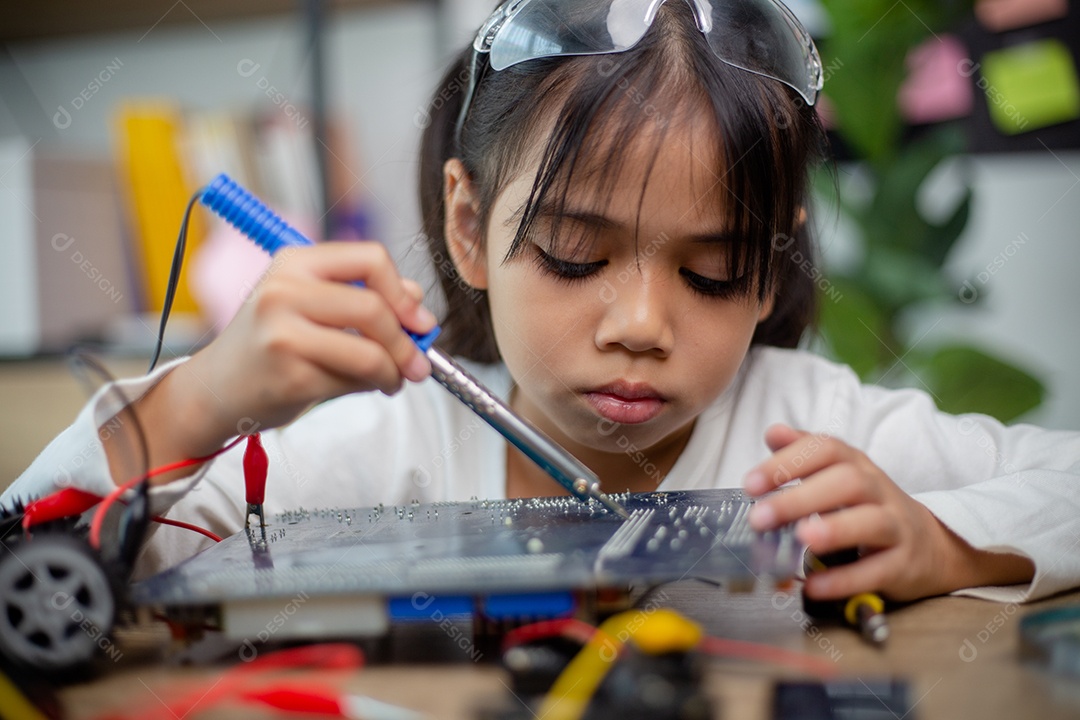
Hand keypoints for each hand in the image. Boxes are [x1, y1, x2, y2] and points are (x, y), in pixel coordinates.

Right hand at [190, 241, 436, 432]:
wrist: (214, 389)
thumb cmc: (269, 344)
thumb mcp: (306, 303)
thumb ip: (361, 294)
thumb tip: (417, 300)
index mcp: (294, 262)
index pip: (371, 258)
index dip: (403, 292)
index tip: (418, 319)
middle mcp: (284, 291)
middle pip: (375, 308)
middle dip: (407, 342)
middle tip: (418, 363)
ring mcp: (283, 334)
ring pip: (370, 352)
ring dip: (395, 371)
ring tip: (394, 379)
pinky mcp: (289, 376)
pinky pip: (353, 382)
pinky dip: (373, 387)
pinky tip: (369, 388)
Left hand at [741, 424, 978, 601]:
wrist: (930, 546)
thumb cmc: (868, 506)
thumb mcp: (839, 474)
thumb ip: (805, 454)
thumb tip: (773, 432)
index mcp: (856, 465)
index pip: (826, 449)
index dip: (789, 462)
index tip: (751, 483)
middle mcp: (877, 490)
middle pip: (847, 483)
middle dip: (800, 498)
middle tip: (759, 517)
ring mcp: (895, 527)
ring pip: (871, 522)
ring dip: (833, 530)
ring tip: (799, 539)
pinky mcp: (903, 565)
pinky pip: (877, 571)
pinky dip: (844, 580)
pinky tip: (813, 585)